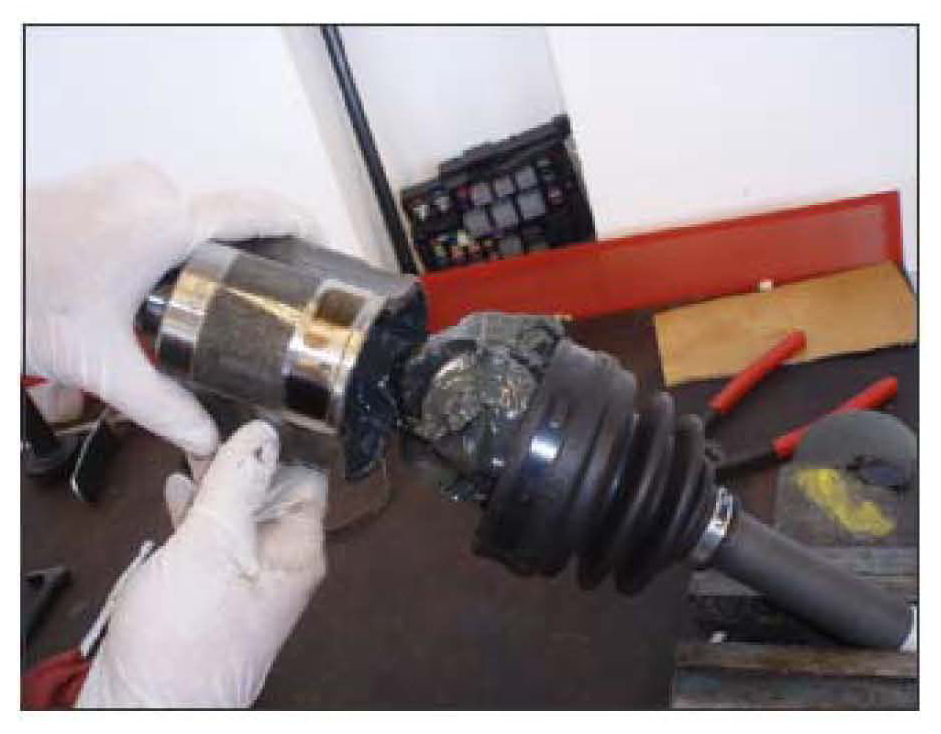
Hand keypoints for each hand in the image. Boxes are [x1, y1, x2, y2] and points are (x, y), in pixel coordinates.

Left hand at [25, 162, 318, 455]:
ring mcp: (127, 180)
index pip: (257, 210)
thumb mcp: (103, 365)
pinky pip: (166, 200)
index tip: (322, 240)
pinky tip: (170, 271)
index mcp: (165, 225)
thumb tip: (208, 436)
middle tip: (267, 292)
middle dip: (253, 250)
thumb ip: (163, 406)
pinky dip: (180, 230)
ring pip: (195, 209)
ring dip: (211, 243)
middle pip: (230, 213)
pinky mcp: (107, 181)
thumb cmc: (26, 299)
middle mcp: (151, 190)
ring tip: (215, 290)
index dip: (299, 222)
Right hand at [75, 420, 327, 707]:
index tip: (257, 411)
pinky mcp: (213, 588)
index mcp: (299, 550)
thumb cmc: (188, 640)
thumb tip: (262, 433)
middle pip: (271, 491)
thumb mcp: (215, 542)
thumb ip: (237, 483)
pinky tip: (178, 493)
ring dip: (216, 483)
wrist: (147, 703)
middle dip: (243, 459)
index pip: (307, 478)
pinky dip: (196, 511)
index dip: (283, 443)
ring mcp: (246, 575)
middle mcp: (280, 561)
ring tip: (193, 450)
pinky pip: (213, 536)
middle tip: (217, 424)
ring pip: (238, 511)